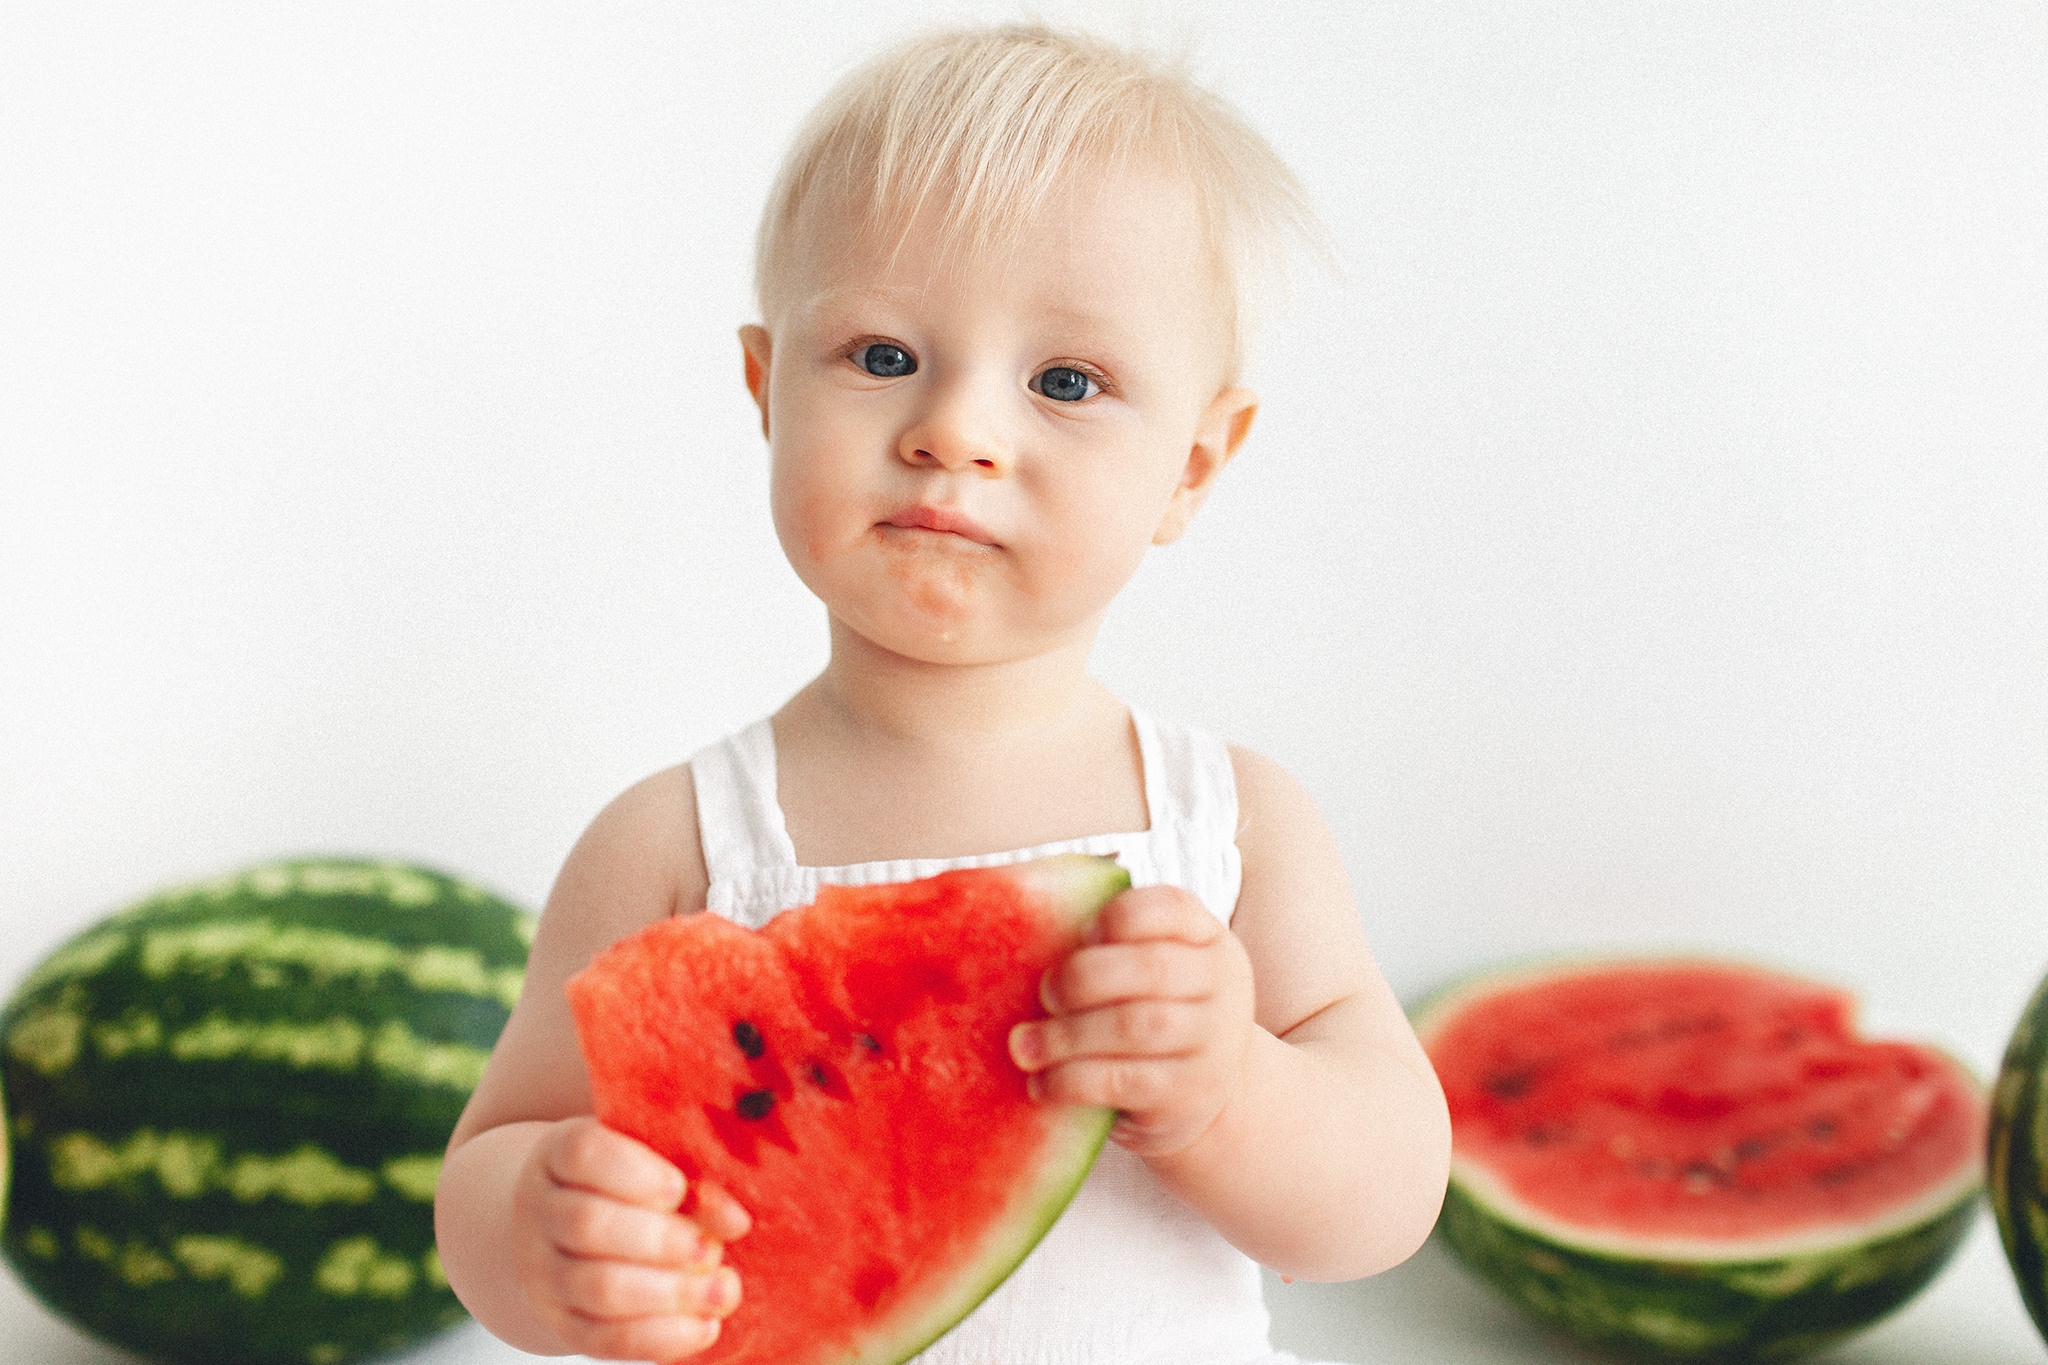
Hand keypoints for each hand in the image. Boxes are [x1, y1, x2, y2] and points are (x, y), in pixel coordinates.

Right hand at [510, 1117, 750, 1360]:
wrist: (572, 1235)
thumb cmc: (631, 1185)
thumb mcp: (657, 1167)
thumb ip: (697, 1184)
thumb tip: (735, 1221)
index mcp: (559, 1155)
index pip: (582, 1153)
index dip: (634, 1172)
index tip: (679, 1187)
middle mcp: (540, 1212)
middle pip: (587, 1225)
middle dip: (660, 1240)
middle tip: (711, 1249)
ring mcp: (544, 1273)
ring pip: (597, 1288)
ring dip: (669, 1293)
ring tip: (722, 1290)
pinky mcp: (563, 1324)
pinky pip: (604, 1340)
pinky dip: (660, 1337)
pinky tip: (706, 1327)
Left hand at [1007, 885, 1255, 1157]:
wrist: (1206, 1098)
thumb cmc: (1153, 1015)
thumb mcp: (1148, 975)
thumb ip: (1108, 950)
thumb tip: (1021, 938)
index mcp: (1208, 938)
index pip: (1172, 907)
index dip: (1119, 916)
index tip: (1080, 935)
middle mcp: (1223, 985)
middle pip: (1153, 968)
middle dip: (1084, 978)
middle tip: (1044, 994)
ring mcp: (1214, 1043)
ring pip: (1137, 1027)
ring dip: (1068, 1035)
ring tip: (1024, 1045)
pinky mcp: (1191, 1094)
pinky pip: (1126, 1082)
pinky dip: (1073, 1080)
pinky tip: (1041, 1084)